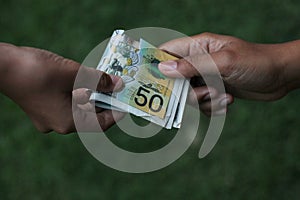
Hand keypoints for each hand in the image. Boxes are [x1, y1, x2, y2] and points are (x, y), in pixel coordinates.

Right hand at [0, 43, 123, 133]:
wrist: (1, 65)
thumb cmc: (36, 71)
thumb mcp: (73, 73)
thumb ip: (98, 80)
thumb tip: (118, 84)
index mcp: (67, 122)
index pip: (101, 124)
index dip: (117, 113)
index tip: (127, 102)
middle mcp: (59, 124)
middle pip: (91, 116)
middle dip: (106, 101)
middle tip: (119, 88)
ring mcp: (49, 117)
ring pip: (80, 108)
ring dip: (93, 96)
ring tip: (106, 82)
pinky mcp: (43, 107)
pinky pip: (68, 103)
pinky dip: (80, 93)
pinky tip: (87, 80)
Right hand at [158, 33, 292, 114]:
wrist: (279, 77)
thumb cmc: (255, 62)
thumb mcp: (224, 62)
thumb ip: (193, 66)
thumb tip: (163, 69)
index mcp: (197, 47)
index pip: (166, 52)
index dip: (155, 65)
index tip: (150, 81)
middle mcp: (198, 62)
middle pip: (174, 80)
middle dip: (187, 92)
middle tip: (206, 91)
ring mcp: (205, 77)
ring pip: (188, 96)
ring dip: (204, 100)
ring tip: (223, 95)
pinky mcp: (213, 91)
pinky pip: (202, 104)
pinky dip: (213, 107)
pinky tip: (228, 101)